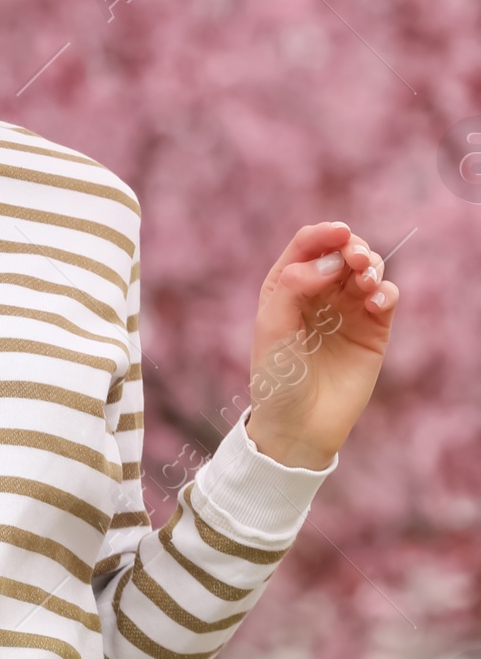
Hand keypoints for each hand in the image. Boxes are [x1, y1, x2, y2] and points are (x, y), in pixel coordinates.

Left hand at [244, 221, 397, 471]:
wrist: (299, 425)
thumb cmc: (278, 378)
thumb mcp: (272, 328)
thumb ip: (294, 286)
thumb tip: (331, 261)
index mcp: (287, 286)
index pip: (308, 246)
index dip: (324, 233)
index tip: (340, 234)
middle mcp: (319, 293)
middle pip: (342, 252)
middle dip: (352, 247)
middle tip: (355, 260)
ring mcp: (348, 310)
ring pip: (367, 269)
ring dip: (371, 265)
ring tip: (366, 281)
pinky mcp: (373, 329)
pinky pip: (386, 297)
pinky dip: (386, 291)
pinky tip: (376, 302)